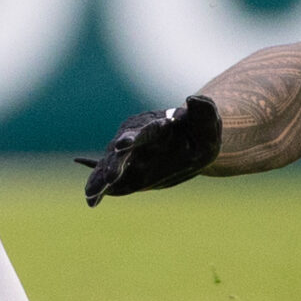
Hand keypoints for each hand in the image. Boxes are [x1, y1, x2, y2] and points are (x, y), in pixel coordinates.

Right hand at [78, 95, 222, 204]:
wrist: (194, 144)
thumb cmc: (201, 131)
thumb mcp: (210, 122)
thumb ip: (205, 110)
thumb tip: (193, 99)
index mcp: (156, 126)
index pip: (143, 131)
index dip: (132, 137)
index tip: (122, 145)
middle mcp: (136, 140)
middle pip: (121, 151)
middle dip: (115, 163)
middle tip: (110, 177)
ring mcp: (129, 157)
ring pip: (109, 166)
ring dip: (100, 179)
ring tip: (91, 195)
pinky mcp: (125, 172)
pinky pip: (108, 180)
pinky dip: (99, 189)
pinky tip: (92, 201)